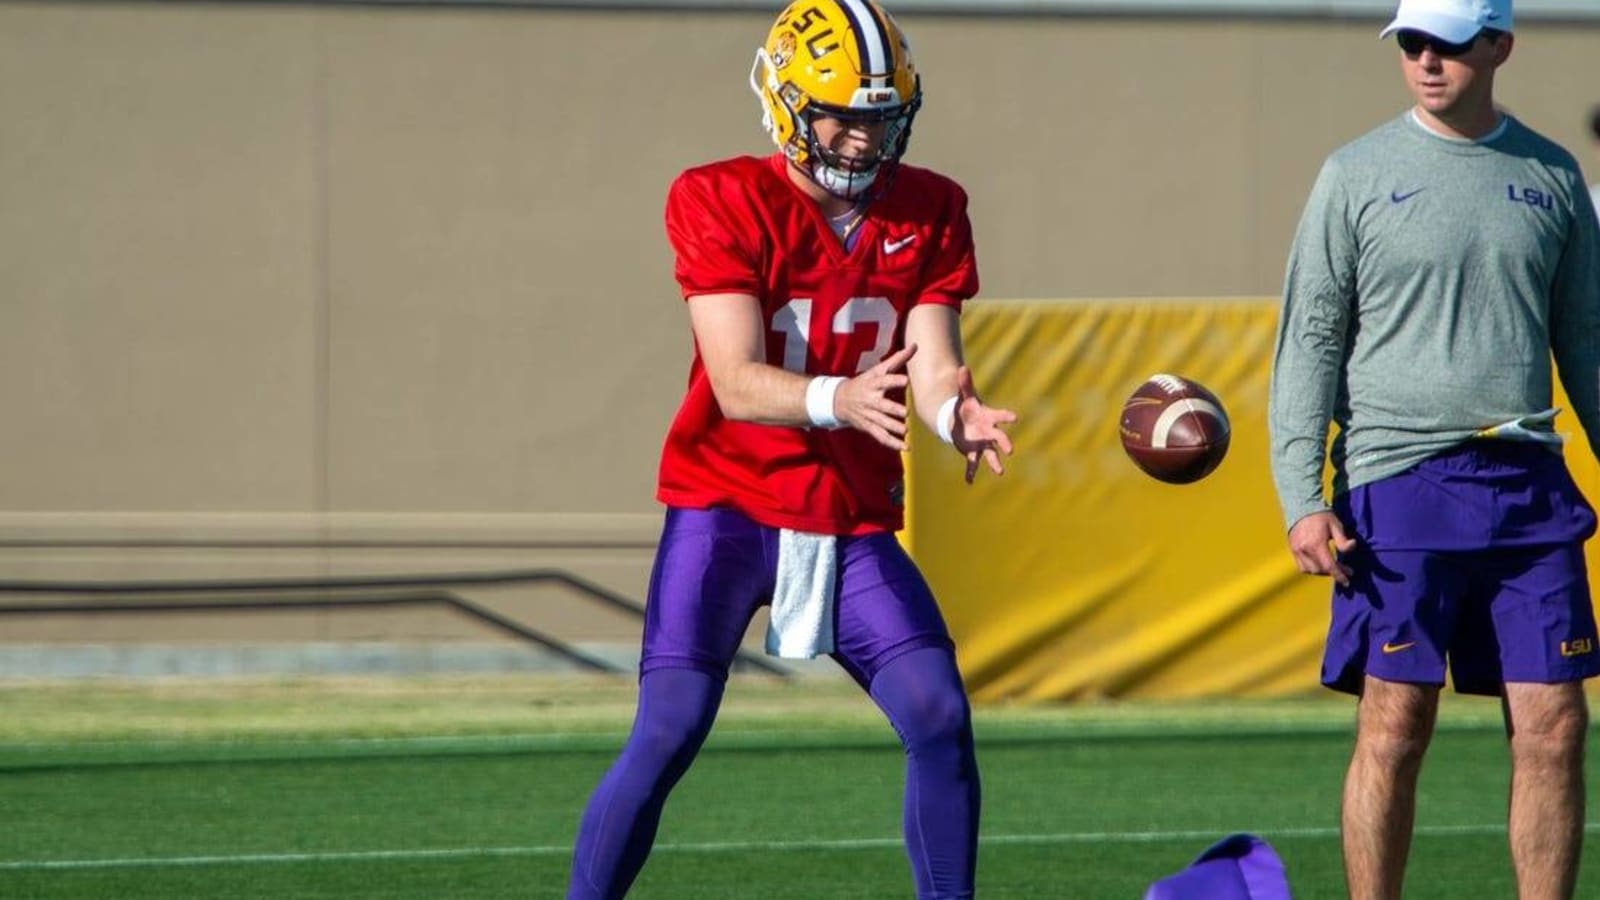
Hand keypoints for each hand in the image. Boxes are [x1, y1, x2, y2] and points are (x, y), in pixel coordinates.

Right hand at [834, 344, 915, 450]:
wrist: (838, 400)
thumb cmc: (864, 382)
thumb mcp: (877, 369)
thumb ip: (897, 359)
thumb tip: (915, 345)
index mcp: (873, 383)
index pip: (884, 381)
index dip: (894, 380)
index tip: (905, 380)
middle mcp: (871, 400)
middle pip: (882, 405)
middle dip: (893, 409)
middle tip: (905, 413)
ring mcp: (869, 415)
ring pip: (881, 423)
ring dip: (893, 427)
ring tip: (905, 432)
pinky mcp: (868, 427)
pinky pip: (881, 436)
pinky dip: (892, 443)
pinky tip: (905, 447)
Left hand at [950, 366, 1016, 483]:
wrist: (961, 420)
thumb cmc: (966, 407)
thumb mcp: (965, 396)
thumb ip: (965, 383)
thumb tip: (962, 367)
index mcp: (988, 417)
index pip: (1000, 416)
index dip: (1006, 416)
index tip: (1014, 418)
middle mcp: (988, 432)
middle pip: (998, 438)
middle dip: (1003, 443)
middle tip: (1010, 449)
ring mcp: (982, 443)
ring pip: (990, 454)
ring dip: (994, 463)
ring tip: (1000, 472)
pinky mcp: (972, 452)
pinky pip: (972, 464)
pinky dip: (970, 472)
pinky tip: (968, 481)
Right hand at [1286, 511, 1357, 586]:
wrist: (1301, 506)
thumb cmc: (1321, 515)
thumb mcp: (1336, 525)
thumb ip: (1343, 540)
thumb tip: (1351, 547)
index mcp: (1316, 544)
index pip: (1329, 566)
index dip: (1339, 575)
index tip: (1347, 581)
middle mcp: (1305, 549)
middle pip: (1320, 570)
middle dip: (1334, 573)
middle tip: (1345, 570)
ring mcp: (1297, 550)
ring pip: (1310, 570)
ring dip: (1322, 572)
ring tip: (1332, 568)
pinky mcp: (1293, 549)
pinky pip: (1302, 566)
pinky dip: (1311, 569)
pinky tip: (1319, 564)